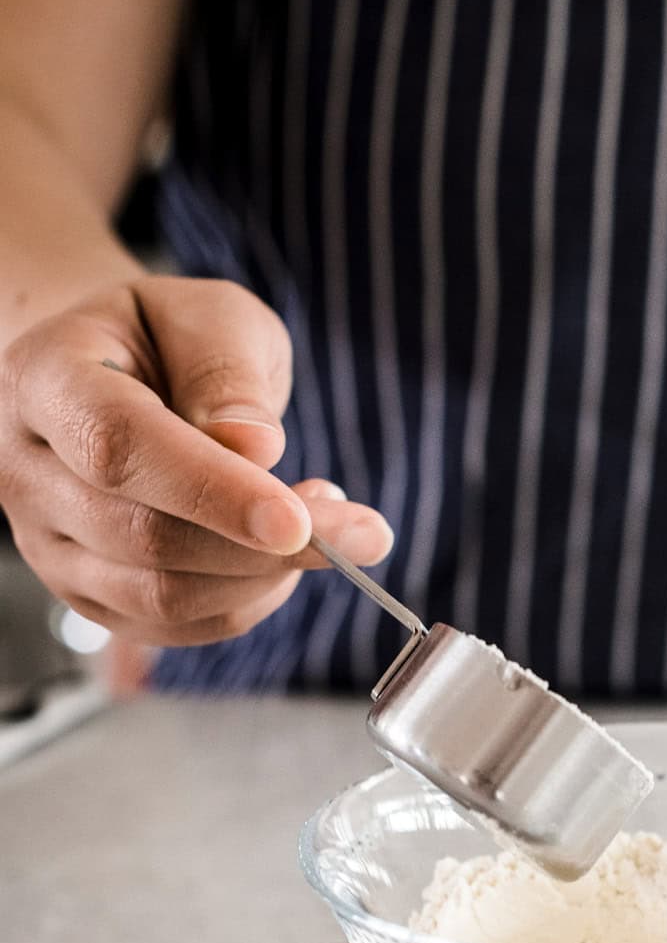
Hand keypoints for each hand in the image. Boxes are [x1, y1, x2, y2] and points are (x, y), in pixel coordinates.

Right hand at [0, 276, 392, 645]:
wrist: (112, 376)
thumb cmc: (159, 339)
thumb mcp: (206, 316)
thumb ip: (226, 371)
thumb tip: (254, 447)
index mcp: (45, 382)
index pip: (120, 449)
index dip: (214, 492)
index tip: (298, 519)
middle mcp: (27, 471)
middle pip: (144, 538)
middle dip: (265, 547)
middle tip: (358, 528)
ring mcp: (47, 544)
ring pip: (161, 596)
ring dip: (263, 577)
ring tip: (322, 527)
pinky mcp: (86, 594)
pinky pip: (174, 626)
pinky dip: (246, 602)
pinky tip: (281, 558)